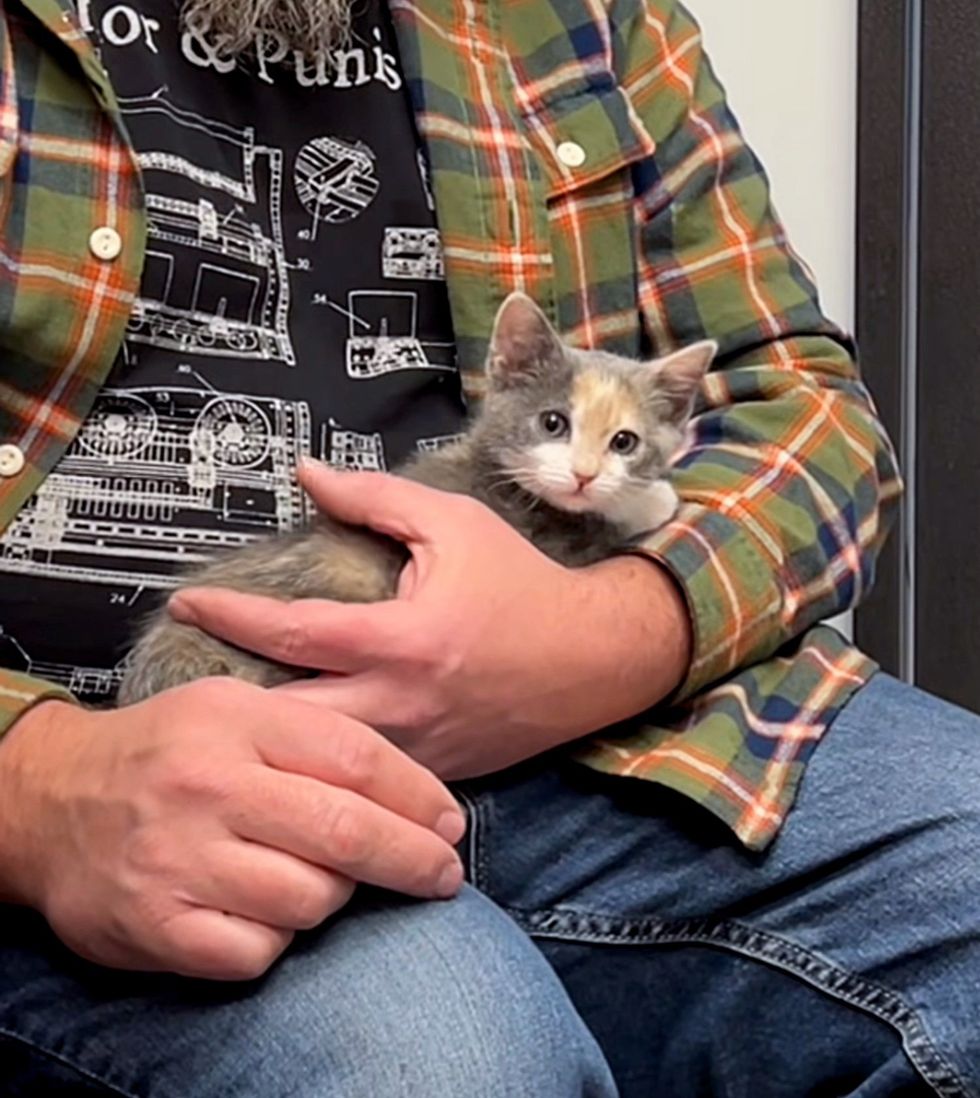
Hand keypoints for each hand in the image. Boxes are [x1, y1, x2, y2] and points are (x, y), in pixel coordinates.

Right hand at [0, 680, 464, 978]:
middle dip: (412, 859)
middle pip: (345, 832)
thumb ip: (314, 736)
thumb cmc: (167, 751)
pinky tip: (266, 911)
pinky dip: (278, 939)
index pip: (356, 758)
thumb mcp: (233, 708)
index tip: (449, 822)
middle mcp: (209, 786)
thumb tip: (412, 790)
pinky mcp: (156, 924)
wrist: (52, 799)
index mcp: (237, 721)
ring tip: (321, 879)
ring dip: (334, 897)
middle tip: (442, 873)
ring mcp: (180, 859)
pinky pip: (258, 951)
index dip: (417, 795)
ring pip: (310, 899)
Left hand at [169, 464, 692, 779]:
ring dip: (268, 743)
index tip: (185, 601)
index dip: (230, 615)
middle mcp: (401, 704)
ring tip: (222, 722)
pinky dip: (324, 764)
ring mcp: (416, 749)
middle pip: (287, 723)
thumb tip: (305, 474)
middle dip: (229, 707)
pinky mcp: (433, 771)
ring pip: (320, 764)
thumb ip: (375, 499)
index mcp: (401, 640)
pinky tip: (293, 752)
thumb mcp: (453, 523)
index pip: (292, 633)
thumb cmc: (520, 582)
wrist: (593, 657)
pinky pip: (364, 778)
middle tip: (183, 685)